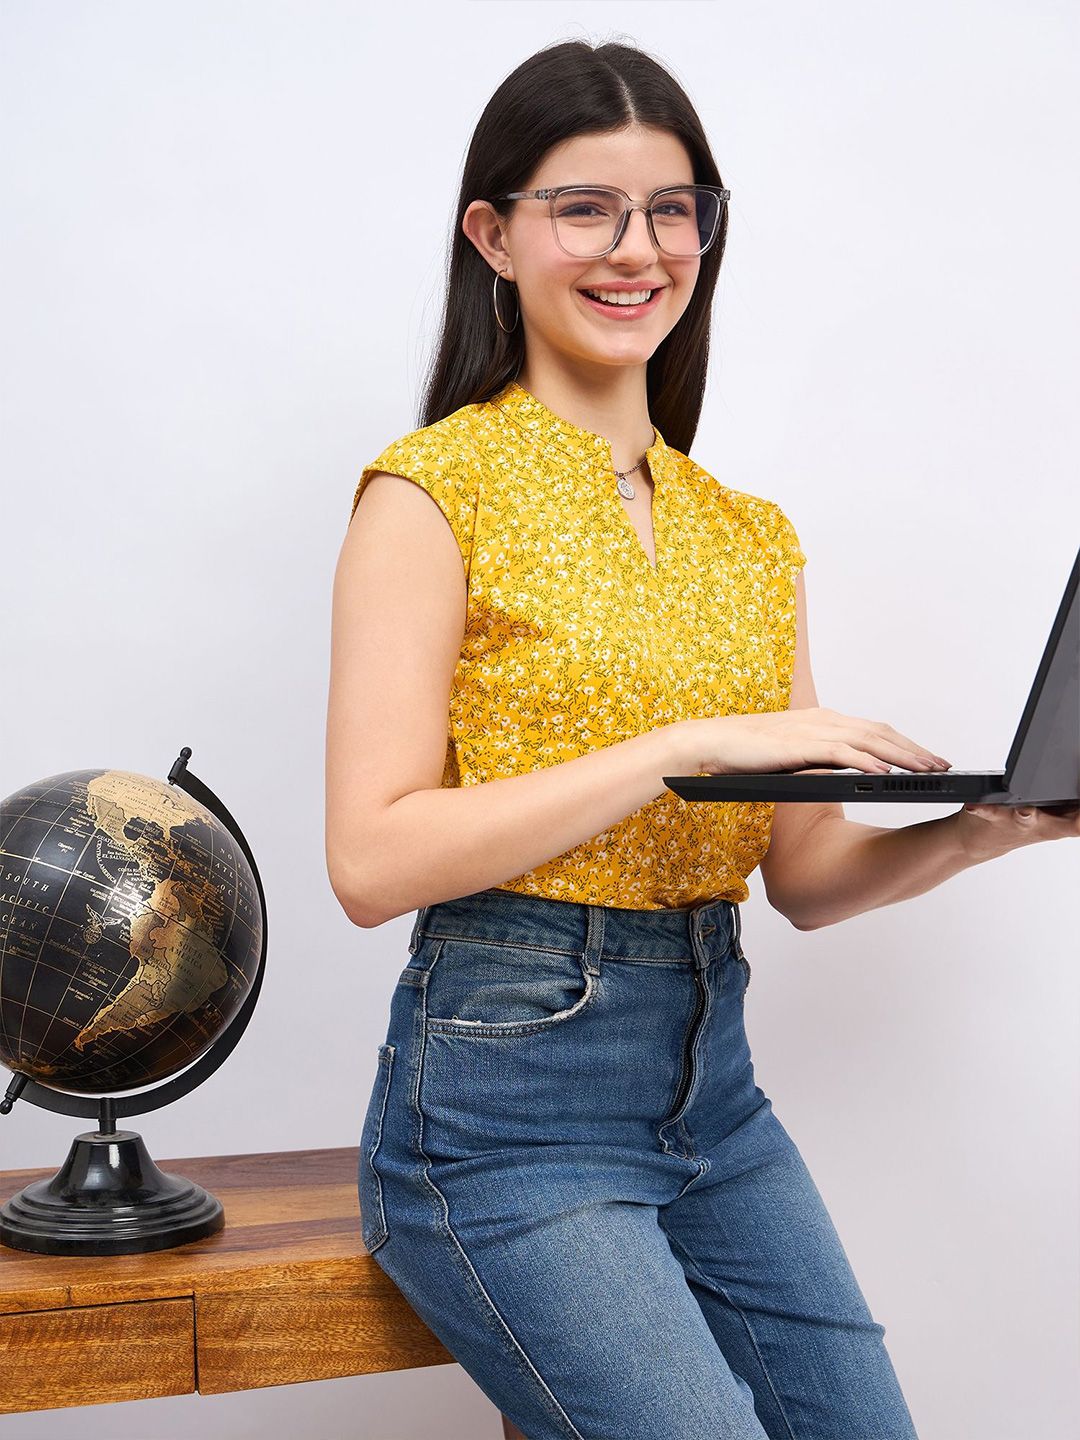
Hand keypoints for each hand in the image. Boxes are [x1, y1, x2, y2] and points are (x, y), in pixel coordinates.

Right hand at [682, 706, 950, 776]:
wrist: (710, 743)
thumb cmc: (745, 753)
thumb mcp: (791, 755)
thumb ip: (819, 758)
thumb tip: (847, 772)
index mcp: (822, 721)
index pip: (874, 730)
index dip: (905, 744)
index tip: (928, 759)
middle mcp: (823, 720)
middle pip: (881, 732)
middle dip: (915, 749)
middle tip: (943, 765)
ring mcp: (812, 730)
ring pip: (870, 740)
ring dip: (902, 755)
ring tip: (927, 770)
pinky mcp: (800, 745)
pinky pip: (843, 753)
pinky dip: (868, 761)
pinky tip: (887, 773)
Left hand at [956, 799, 1079, 860]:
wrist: (981, 840)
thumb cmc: (1022, 820)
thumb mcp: (1055, 815)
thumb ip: (1070, 805)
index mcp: (1062, 819)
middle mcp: (1044, 824)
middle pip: (1068, 825)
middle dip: (1077, 820)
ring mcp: (1019, 823)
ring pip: (1027, 819)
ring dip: (1028, 815)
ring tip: (1027, 811)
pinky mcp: (992, 817)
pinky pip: (986, 812)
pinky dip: (981, 809)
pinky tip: (975, 805)